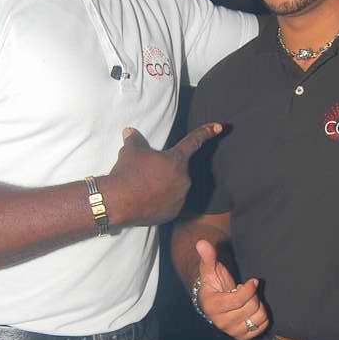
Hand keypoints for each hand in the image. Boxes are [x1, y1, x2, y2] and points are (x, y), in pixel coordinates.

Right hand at [106, 122, 221, 226]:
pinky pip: (170, 203)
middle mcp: (184, 178)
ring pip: (174, 187)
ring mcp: (180, 198)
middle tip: (147, 172)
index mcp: (177, 160)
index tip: (220, 126)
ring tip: (144, 187)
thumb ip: (135, 139)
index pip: (194, 141)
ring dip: (163, 185)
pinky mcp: (173, 213)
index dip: (206, 132)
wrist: (119, 202)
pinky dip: (161, 201)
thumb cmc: (128, 172)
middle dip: (165, 169)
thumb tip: (130, 131)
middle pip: (178, 169)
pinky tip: (147, 200)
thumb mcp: (130, 151)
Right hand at [195, 239, 269, 339]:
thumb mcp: (210, 269)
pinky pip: (260, 328)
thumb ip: (208, 257)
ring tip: (250, 301)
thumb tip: (202, 243)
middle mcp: (221, 322)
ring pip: (257, 318)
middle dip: (253, 296)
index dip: (249, 289)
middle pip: (250, 308)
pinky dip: (262, 318)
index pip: (238, 300)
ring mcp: (231, 331)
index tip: (253, 281)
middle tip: (247, 292)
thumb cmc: (214, 283)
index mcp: (213, 306)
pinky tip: (253, 310)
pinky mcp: (241, 336)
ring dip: (258, 306)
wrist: (214, 301)